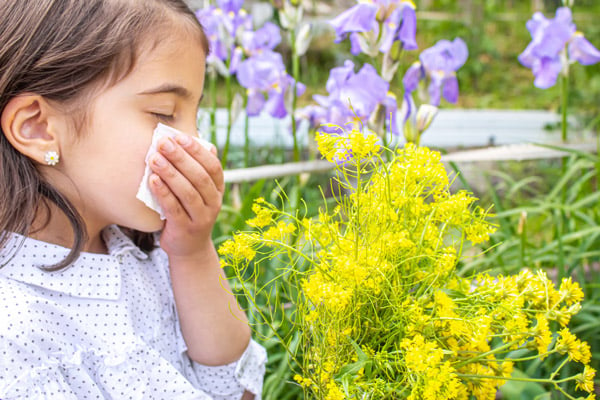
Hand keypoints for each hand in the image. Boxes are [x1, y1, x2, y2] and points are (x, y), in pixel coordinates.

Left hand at [149, 133, 222, 258]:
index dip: (197, 151)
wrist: (189, 248)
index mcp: (218, 190)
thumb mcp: (198, 192)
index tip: (180, 137)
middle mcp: (214, 203)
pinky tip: (152, 180)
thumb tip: (200, 142)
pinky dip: (163, 193)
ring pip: (187, 192)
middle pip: (199, 177)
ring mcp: (201, 218)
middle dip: (180, 158)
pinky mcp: (185, 229)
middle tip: (163, 143)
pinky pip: (174, 208)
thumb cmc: (189, 212)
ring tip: (154, 158)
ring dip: (170, 173)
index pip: (212, 166)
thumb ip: (197, 170)